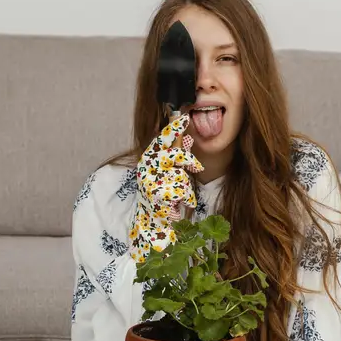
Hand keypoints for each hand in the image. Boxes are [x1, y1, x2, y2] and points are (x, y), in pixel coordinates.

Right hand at [131, 114, 204, 262]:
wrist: (153, 223)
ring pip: (181, 176)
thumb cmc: (163, 196)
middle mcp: (146, 168)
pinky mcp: (158, 196)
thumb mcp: (170, 172)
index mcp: (148, 159)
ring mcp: (151, 182)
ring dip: (186, 187)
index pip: (161, 139)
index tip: (183, 116)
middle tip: (194, 166)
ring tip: (179, 196)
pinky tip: (178, 206)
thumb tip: (187, 137)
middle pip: (174, 155)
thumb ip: (176, 156)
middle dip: (186, 161)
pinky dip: (186, 199)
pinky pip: (183, 191)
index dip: (173, 128)